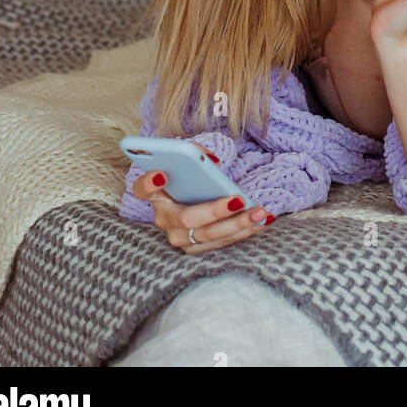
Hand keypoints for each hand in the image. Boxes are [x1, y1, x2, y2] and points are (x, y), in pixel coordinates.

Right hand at [132, 163, 274, 253]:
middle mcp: (164, 220)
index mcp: (156, 195)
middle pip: (188, 218)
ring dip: (238, 224)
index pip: (143, 189)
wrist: (193, 203)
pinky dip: (244, 232)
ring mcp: (180, 239)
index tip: (163, 174)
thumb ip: (195, 156)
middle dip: (216, 210)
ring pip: (209, 235)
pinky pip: (222, 243)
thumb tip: (213, 162)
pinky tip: (263, 221)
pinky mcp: (198, 250)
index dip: (150, 182)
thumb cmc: (191, 180)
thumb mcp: (188, 164)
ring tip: (260, 212)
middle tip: (239, 200)